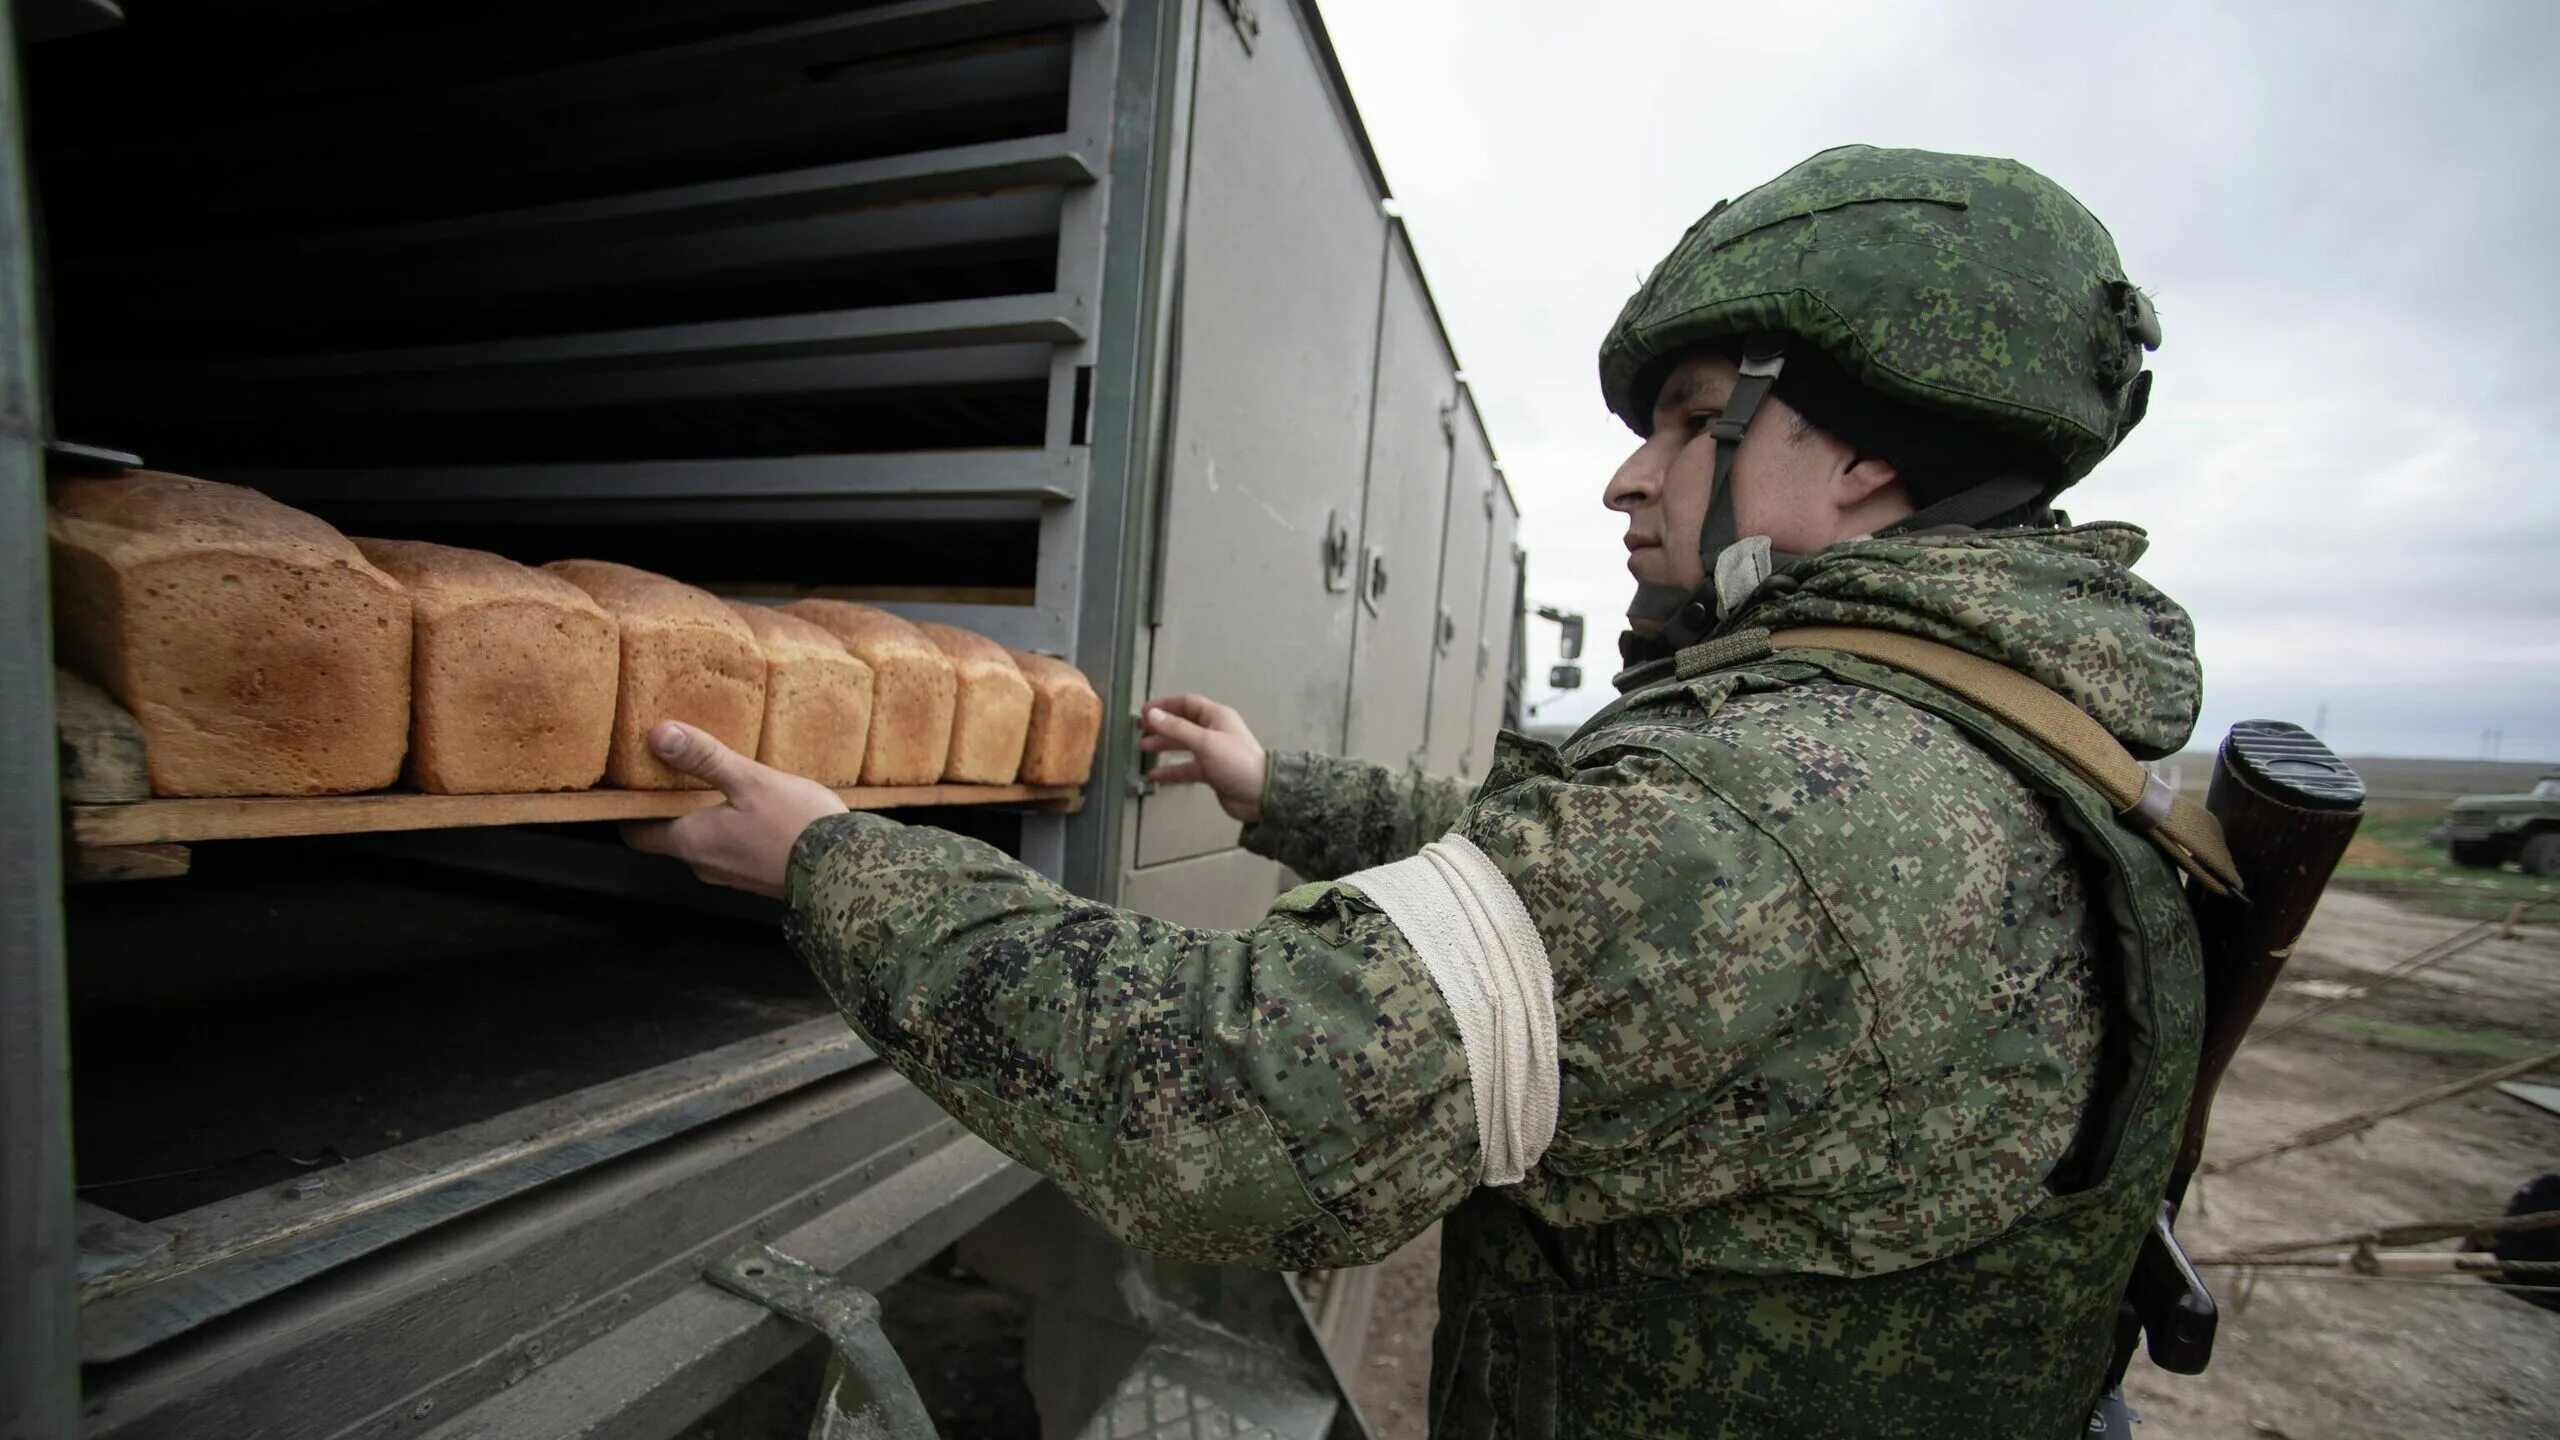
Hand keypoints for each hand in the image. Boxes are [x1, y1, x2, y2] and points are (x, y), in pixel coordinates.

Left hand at [621, 721, 848, 897]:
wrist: (848, 871)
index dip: (630, 809)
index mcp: (691, 842)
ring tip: (720, 782)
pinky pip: (733, 849)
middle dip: (671, 806)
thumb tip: (659, 735)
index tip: (633, 783)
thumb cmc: (797, 827)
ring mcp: (733, 875)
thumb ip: (704, 758)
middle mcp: (704, 864)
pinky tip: (755, 807)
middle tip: (678, 770)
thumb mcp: (750, 781)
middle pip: (670, 834)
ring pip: (705, 842)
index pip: (636, 833)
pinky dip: (734, 829)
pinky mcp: (759, 877)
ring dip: (706, 817)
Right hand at [1139, 694, 1267, 823]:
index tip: (1145, 711)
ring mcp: (1213, 752)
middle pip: (1183, 724)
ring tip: (1145, 748)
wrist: (1259, 795)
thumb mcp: (1205, 742)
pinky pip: (1187, 767)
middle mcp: (1215, 732)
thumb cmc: (1237, 763)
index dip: (1165, 705)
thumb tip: (1152, 714)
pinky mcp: (1212, 772)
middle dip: (1162, 726)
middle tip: (1142, 729)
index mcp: (1217, 717)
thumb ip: (1176, 728)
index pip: (1187, 703)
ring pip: (1184, 745)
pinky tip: (1157, 775)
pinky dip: (1172, 770)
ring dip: (1165, 746)